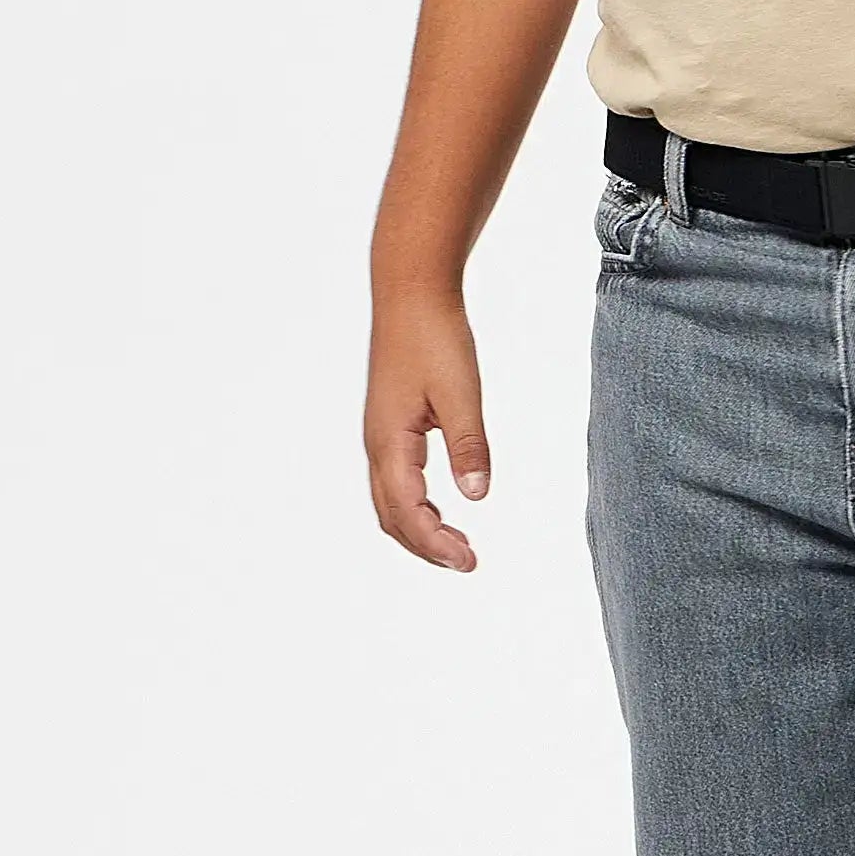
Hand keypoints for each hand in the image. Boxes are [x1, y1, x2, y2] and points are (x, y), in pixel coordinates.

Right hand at [365, 291, 491, 570]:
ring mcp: (380, 434)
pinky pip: (395, 479)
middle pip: (392, 516)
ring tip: (456, 544)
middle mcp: (377, 445)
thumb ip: (469, 444)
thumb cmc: (435, 337)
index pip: (408, 512)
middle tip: (467, 562)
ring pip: (390, 500)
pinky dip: (414, 504)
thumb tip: (477, 496)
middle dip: (426, 546)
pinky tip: (442, 503)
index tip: (469, 562)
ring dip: (419, 528)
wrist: (411, 293)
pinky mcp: (389, 423)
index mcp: (390, 442)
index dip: (436, 544)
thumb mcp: (461, 391)